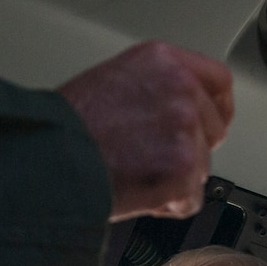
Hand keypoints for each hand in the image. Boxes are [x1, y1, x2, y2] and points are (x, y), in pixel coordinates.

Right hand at [59, 40, 232, 220]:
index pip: (218, 80)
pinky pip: (189, 198)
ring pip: (201, 166)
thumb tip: (172, 114)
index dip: (217, 108)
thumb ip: (153, 90)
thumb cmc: (66, 126)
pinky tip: (137, 193)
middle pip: (213, 128)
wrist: (48, 156)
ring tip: (132, 174)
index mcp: (163, 60)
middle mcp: (180, 88)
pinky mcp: (183, 167)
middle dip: (191, 149)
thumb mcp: (113, 81)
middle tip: (155, 160)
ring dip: (174, 179)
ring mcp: (185, 128)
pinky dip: (166, 205)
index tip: (214, 122)